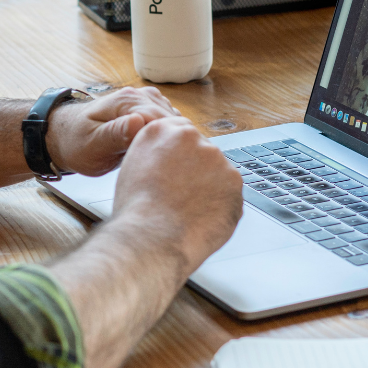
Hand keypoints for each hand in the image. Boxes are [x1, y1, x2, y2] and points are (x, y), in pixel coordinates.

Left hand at [46, 87, 177, 176]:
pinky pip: (169, 125)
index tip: (169, 164)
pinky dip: (169, 139)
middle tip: (168, 169)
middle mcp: (140, 96)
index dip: (168, 143)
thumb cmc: (76, 142)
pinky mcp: (148, 111)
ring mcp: (146, 102)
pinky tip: (161, 154)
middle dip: (173, 144)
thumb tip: (139, 122)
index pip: (162, 120)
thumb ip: (115, 134)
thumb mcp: (92, 144)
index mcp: (127, 101)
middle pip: (172, 121)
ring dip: (173, 141)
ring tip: (165, 163)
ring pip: (174, 123)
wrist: (66, 136)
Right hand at [111, 117, 242, 276]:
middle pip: (201, 150)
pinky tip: (202, 217)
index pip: (180, 132)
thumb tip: (169, 159)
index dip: (180, 155)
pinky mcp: (234, 180)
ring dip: (209, 187)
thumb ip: (155, 153)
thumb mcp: (133, 167)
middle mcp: (191, 137)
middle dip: (196, 171)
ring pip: (217, 172)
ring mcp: (216, 158)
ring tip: (188, 210)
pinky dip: (221, 205)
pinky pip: (229, 192)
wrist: (152, 237)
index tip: (178, 170)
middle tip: (181, 195)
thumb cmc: (137, 211)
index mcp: (161, 130)